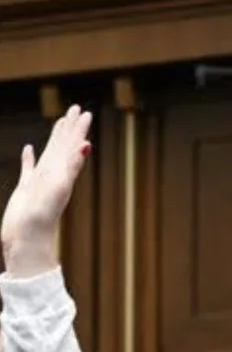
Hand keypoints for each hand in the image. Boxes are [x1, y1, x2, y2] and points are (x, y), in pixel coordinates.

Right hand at [1, 105, 92, 275]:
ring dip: (54, 139)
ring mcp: (39, 183)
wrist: (27, 243)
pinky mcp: (26, 191)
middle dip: (70, 128)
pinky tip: (30, 150)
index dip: (77, 129)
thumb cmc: (42, 219)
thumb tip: (86, 145)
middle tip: (77, 109)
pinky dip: (30, 158)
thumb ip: (72, 167)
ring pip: (49, 155)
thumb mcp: (59, 188)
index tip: (84, 112)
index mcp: (62, 175)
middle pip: (63, 147)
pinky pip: (29, 170)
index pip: (71, 147)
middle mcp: (53, 177)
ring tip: (59, 123)